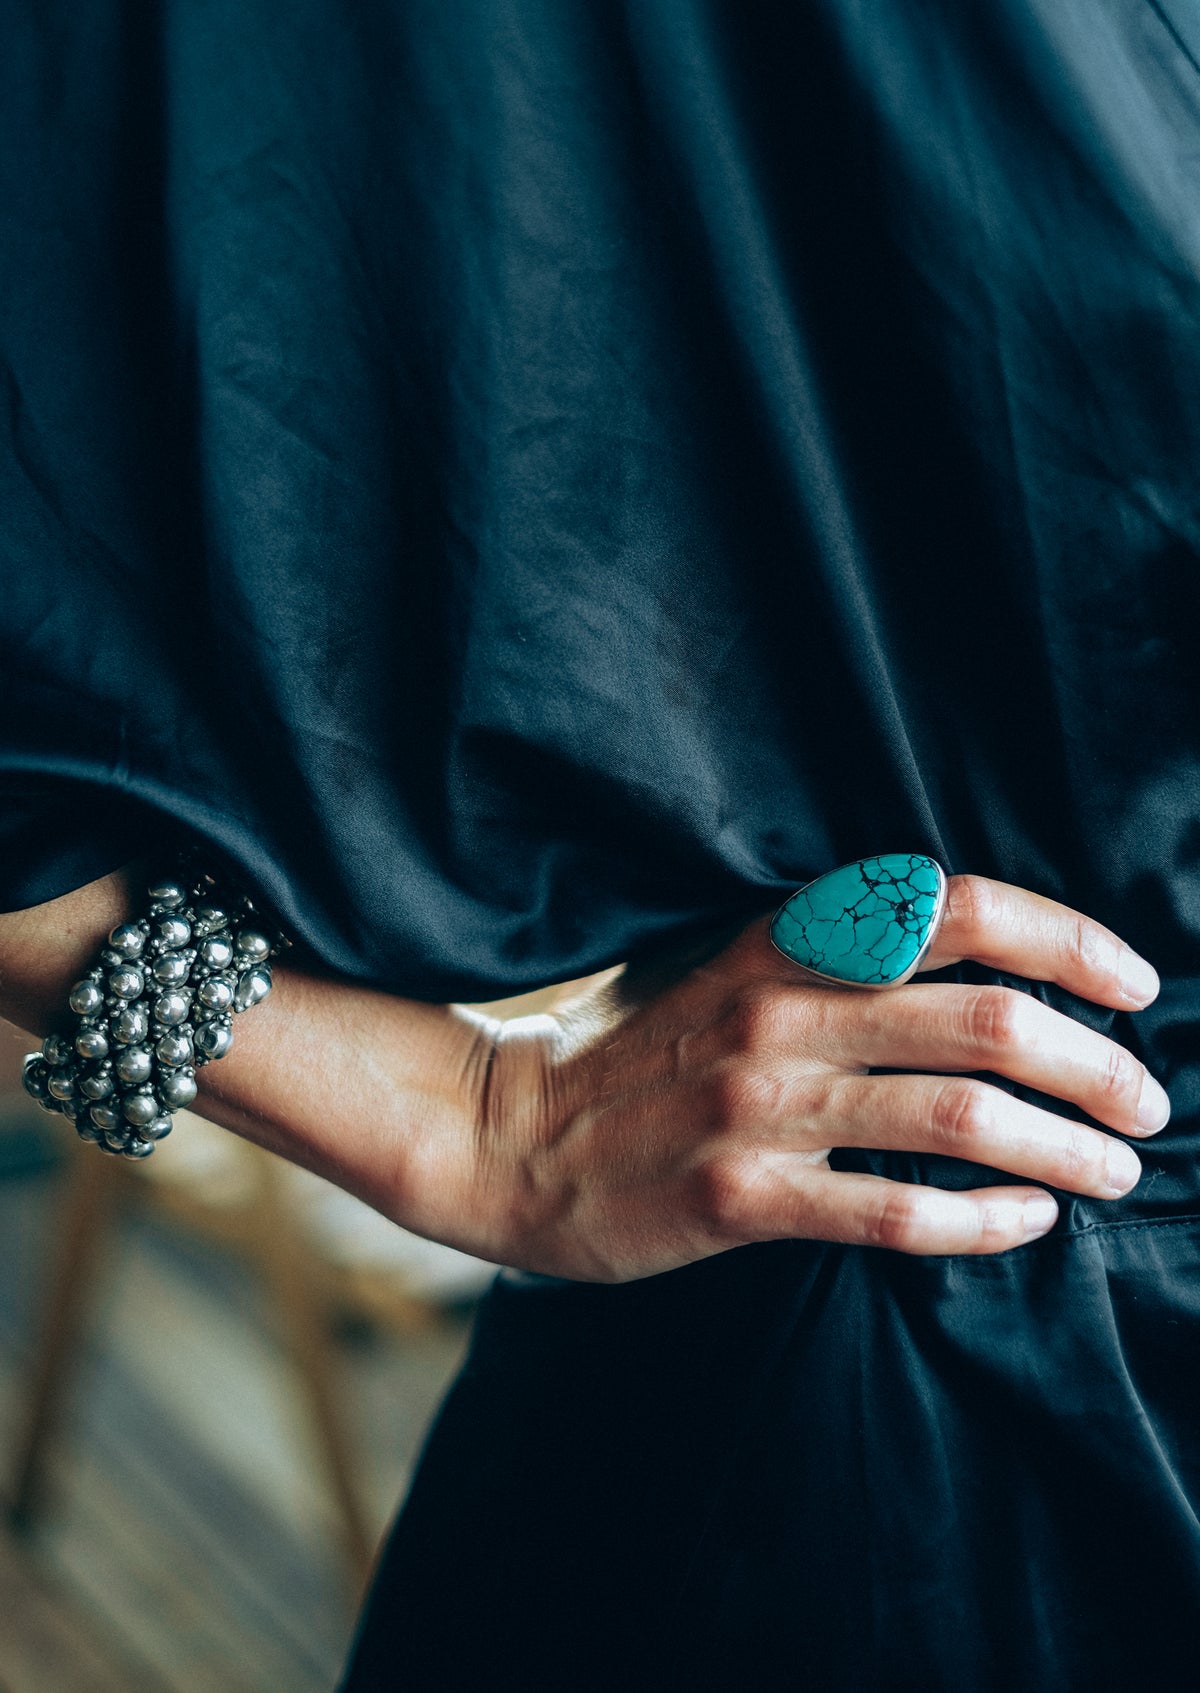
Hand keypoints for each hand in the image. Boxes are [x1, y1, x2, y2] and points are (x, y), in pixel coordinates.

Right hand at [0, 869, 1169, 1286]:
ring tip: (1118, 1169)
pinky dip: (982, 1220)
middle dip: (1095, 1062)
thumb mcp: (727, 970)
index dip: (1066, 939)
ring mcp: (763, 1108)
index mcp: (786, 942)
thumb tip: (977, 969)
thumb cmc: (632, 1052)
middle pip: (984, 1018)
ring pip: (958, 1118)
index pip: (955, 909)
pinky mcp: (741, 1198)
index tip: (1135, 982)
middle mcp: (784, 1013)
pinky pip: (895, 1212)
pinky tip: (1029, 1221)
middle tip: (1147, 1101)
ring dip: (1065, 1145)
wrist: (506, 1133)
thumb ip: (836, 961)